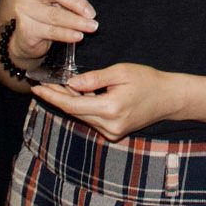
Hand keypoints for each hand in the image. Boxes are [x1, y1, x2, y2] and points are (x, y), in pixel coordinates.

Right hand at [12, 0, 95, 57]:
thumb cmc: (45, 11)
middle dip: (77, 3)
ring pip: (54, 15)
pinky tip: (79, 36)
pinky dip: (67, 34)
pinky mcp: (26, 29)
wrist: (27, 37)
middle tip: (91, 13)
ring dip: (76, 21)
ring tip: (91, 26)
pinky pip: (51, 31)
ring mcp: (24, 10)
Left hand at [34, 63, 176, 140]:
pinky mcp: (114, 133)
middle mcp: (109, 126)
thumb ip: (94, 78)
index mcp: (110, 109)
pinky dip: (84, 107)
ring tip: (59, 86)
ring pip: (83, 116)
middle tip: (43, 83)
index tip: (36, 88)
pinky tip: (79, 95)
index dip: (52, 96)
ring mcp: (112, 132)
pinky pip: (92, 119)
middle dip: (58, 97)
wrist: (168, 98)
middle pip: (75, 112)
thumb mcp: (121, 72)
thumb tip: (70, 84)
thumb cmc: (147, 80)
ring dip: (71, 102)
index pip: (72, 105)